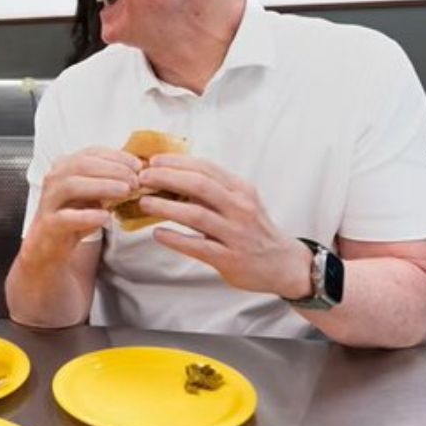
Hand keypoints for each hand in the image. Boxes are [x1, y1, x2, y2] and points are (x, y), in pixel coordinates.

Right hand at [30, 147, 139, 247]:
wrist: (49, 243)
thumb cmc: (74, 215)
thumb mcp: (94, 194)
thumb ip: (110, 182)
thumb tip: (139, 174)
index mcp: (65, 166)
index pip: (92, 153)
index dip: (117, 157)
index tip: (138, 165)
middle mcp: (54, 178)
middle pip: (82, 165)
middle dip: (113, 170)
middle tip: (135, 180)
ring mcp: (49, 200)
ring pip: (72, 186)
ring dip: (102, 186)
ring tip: (125, 191)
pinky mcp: (49, 223)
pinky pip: (66, 216)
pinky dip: (87, 215)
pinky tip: (105, 217)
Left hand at [134, 155, 311, 298]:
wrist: (283, 264)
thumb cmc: (254, 229)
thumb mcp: (240, 202)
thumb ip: (212, 191)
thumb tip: (171, 176)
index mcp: (241, 190)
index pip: (206, 167)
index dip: (177, 162)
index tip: (154, 161)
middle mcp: (240, 208)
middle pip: (199, 185)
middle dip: (167, 178)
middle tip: (142, 178)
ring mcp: (236, 234)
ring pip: (196, 215)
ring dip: (166, 207)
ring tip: (144, 202)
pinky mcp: (230, 259)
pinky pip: (197, 246)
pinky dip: (175, 239)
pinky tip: (158, 233)